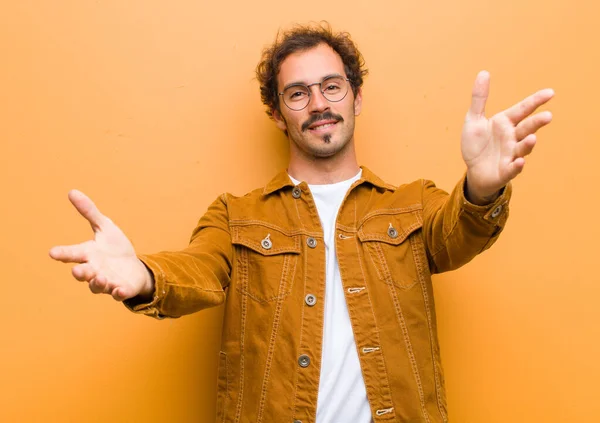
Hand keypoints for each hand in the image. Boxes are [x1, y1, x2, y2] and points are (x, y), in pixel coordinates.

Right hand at [49, 190, 153, 300]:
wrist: (134, 268)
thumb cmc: (115, 248)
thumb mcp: (105, 226)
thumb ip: (89, 212)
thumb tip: (72, 192)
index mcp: (88, 254)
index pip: (72, 254)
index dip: (63, 253)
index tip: (53, 252)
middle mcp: (95, 270)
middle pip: (84, 273)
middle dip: (81, 272)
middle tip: (77, 270)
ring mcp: (108, 281)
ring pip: (98, 285)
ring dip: (99, 282)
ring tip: (101, 277)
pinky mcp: (122, 289)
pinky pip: (119, 293)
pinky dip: (119, 292)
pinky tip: (119, 290)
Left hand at [461, 71, 553, 203]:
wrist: (473, 170)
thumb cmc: (476, 144)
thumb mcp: (474, 119)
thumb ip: (479, 98)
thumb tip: (483, 72)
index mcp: (505, 123)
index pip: (523, 109)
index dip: (535, 101)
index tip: (550, 92)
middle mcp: (512, 137)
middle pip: (526, 128)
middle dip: (536, 123)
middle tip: (547, 116)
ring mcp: (511, 154)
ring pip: (522, 148)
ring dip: (528, 144)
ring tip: (532, 137)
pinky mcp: (505, 171)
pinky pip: (513, 169)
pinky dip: (516, 166)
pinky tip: (519, 162)